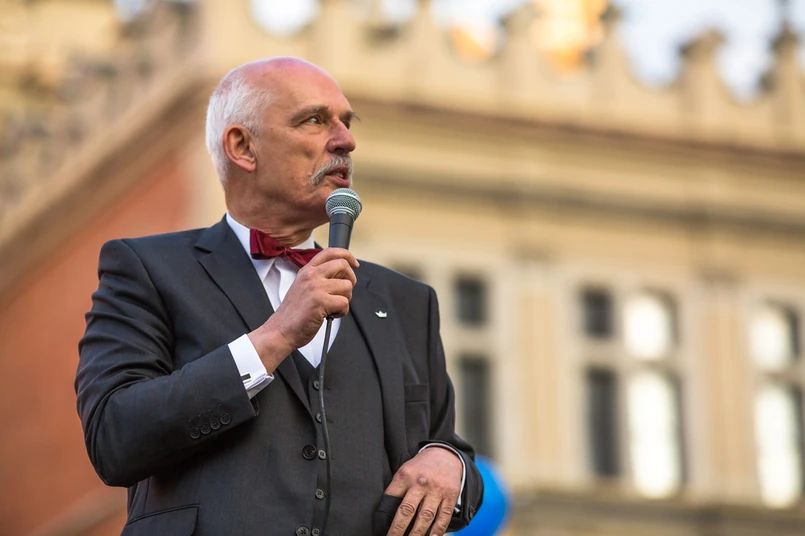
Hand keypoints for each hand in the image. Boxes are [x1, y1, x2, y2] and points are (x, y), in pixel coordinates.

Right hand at [248, 248, 357, 370]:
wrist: (281, 330)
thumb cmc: (293, 314)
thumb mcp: (302, 287)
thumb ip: (319, 278)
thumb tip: (341, 276)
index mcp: (306, 271)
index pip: (330, 252)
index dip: (347, 255)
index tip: (354, 264)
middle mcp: (311, 276)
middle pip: (343, 265)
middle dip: (350, 279)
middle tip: (344, 292)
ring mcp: (316, 287)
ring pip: (347, 286)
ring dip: (345, 299)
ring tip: (332, 307)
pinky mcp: (321, 301)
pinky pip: (345, 302)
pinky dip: (342, 312)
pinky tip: (331, 315)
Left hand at [384, 447, 461, 535]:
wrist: (445, 454)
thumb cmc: (421, 467)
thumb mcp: (405, 471)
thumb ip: (397, 489)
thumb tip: (388, 514)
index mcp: (406, 475)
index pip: (392, 498)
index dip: (385, 516)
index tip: (384, 530)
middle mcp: (421, 482)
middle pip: (408, 510)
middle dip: (398, 529)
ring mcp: (437, 489)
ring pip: (426, 516)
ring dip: (417, 533)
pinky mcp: (451, 495)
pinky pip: (444, 517)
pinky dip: (438, 531)